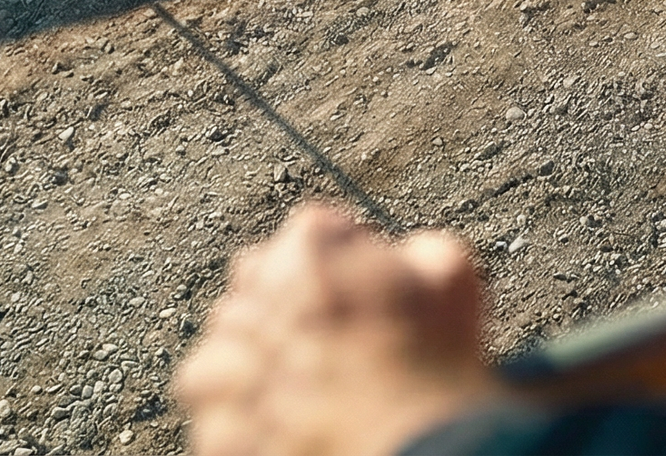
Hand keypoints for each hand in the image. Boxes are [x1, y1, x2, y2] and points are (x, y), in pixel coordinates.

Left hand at [174, 203, 518, 455]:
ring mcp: (235, 374)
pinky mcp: (228, 433)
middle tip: (326, 327)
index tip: (361, 273)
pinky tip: (275, 420)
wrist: (418, 440)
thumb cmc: (437, 357)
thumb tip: (404, 255)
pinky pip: (214, 419)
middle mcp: (258, 306)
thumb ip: (416, 249)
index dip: (341, 250)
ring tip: (284, 378)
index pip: (307, 230)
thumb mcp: (451, 274)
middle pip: (250, 284)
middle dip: (283, 300)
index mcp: (310, 256)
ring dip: (243, 361)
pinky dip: (238, 421)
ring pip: (214, 354)